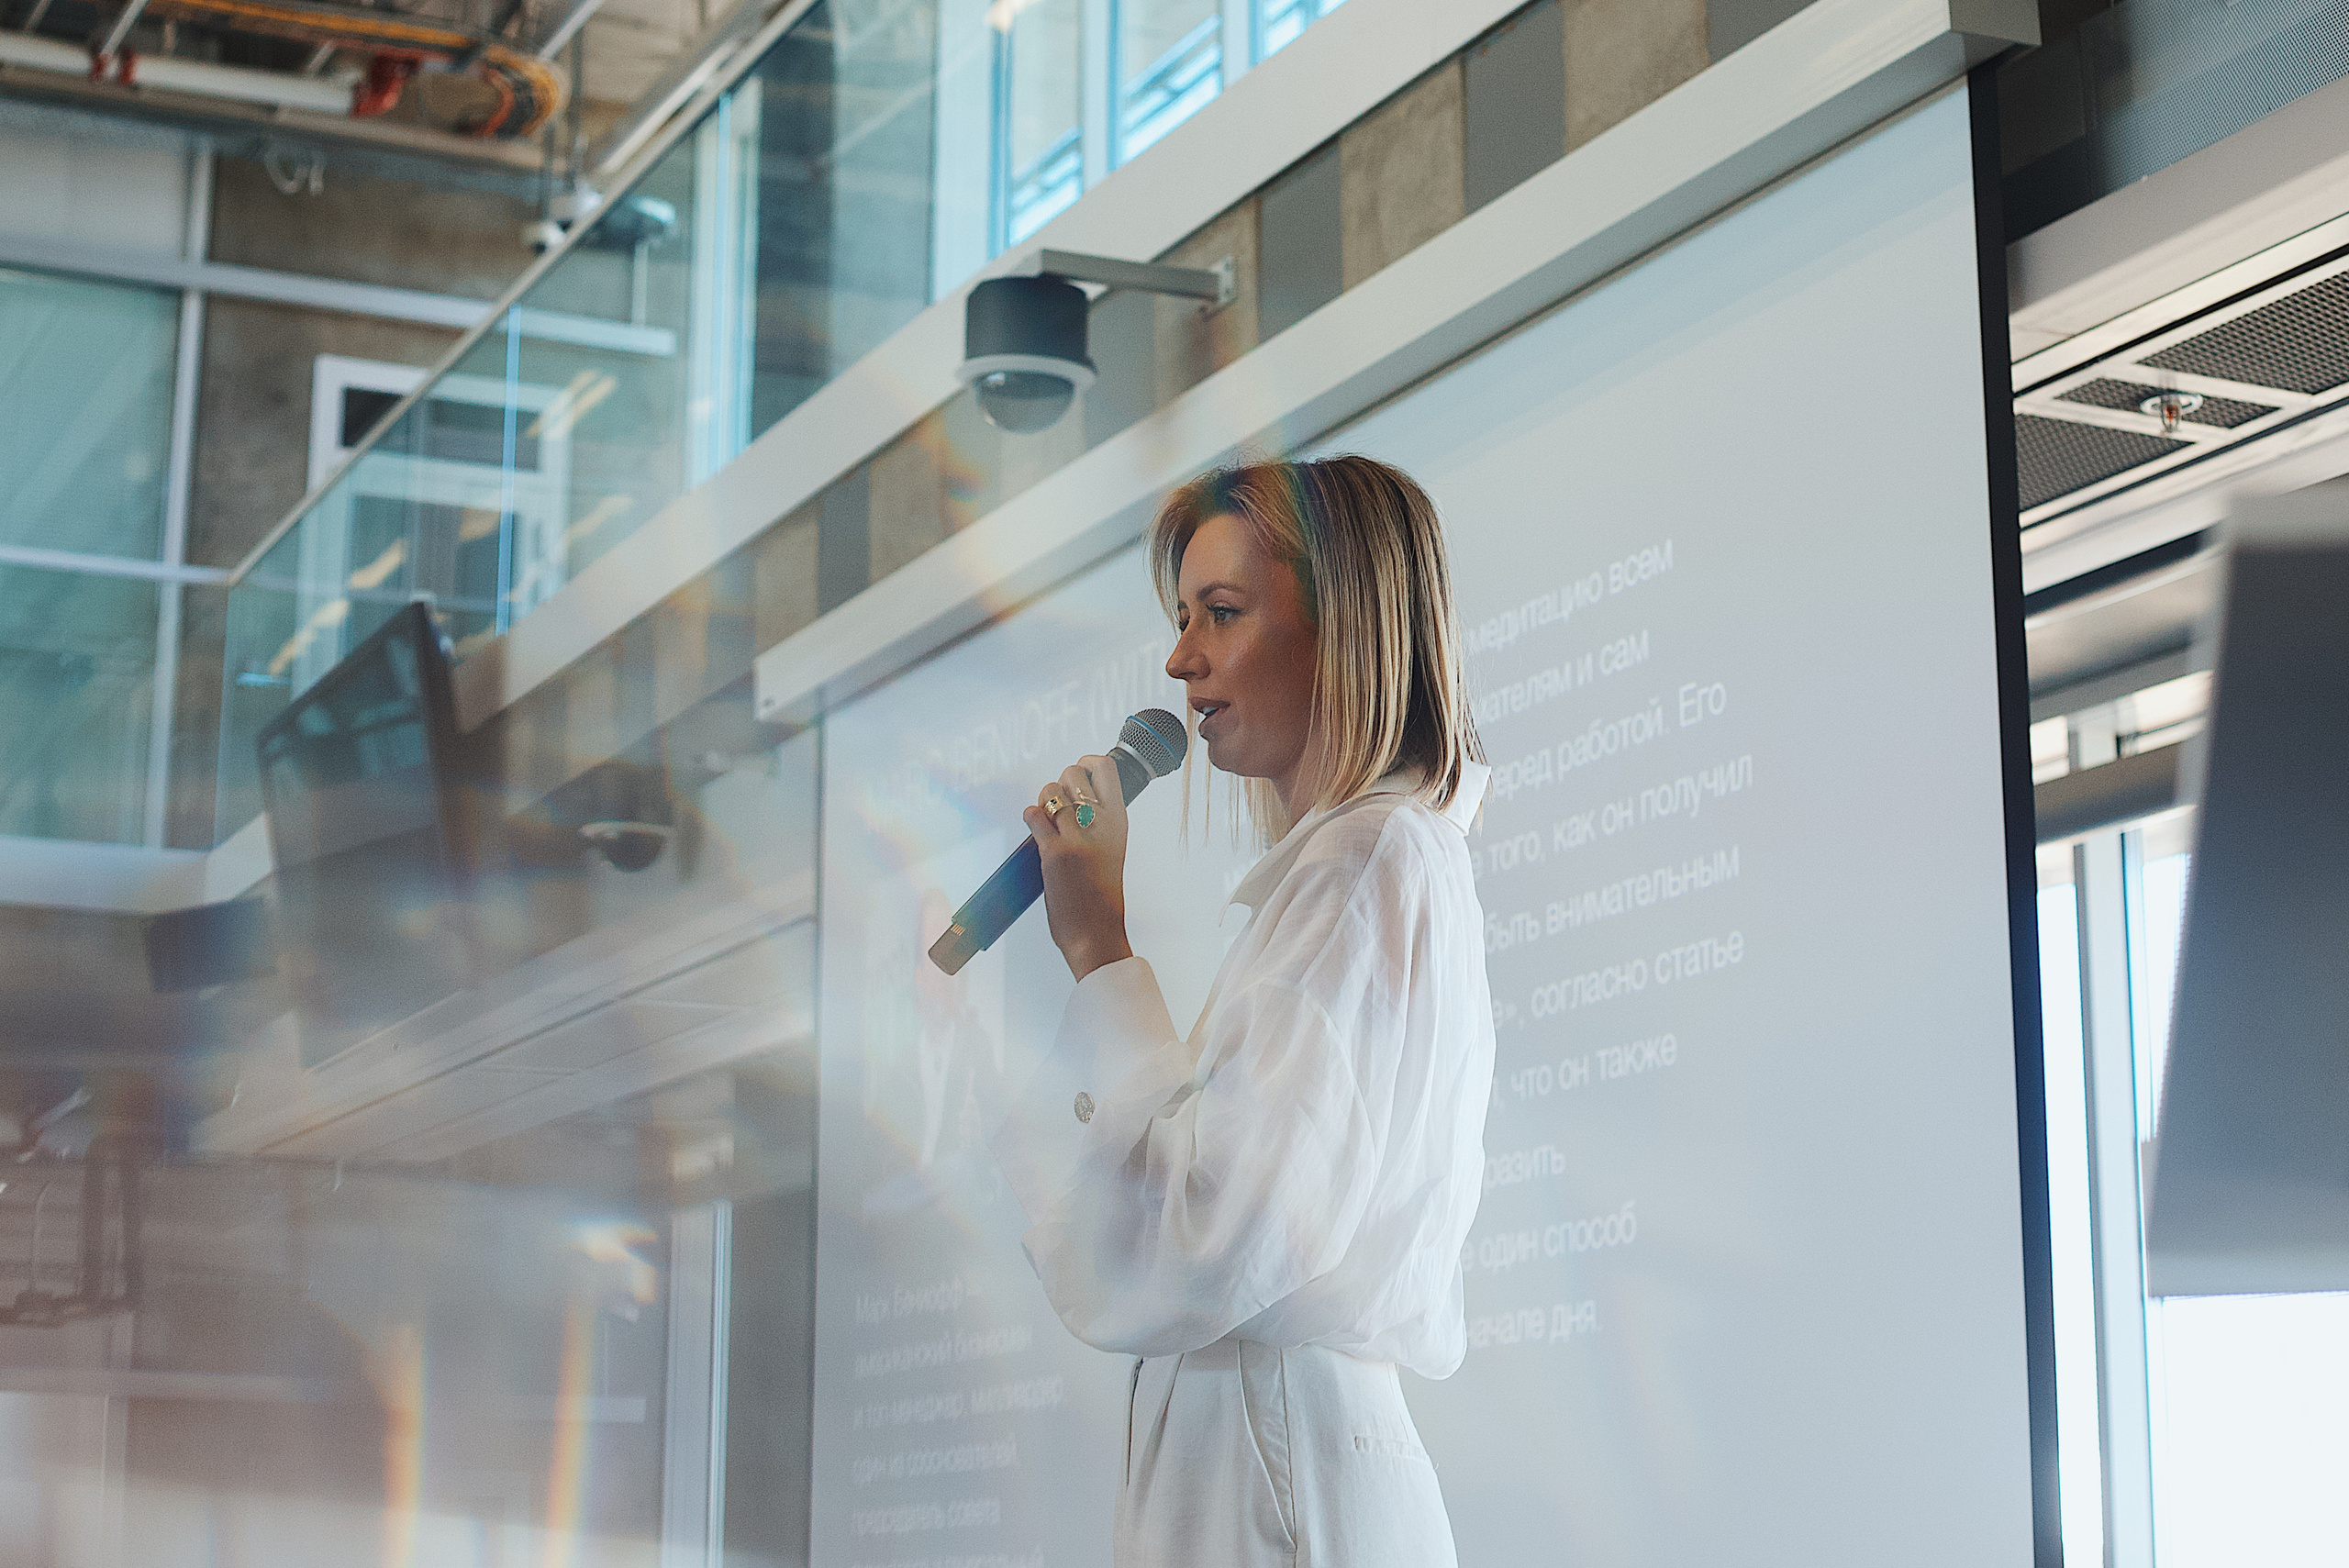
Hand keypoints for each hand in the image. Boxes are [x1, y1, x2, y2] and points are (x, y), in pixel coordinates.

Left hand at [1024, 755, 1131, 981]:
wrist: (1096, 933)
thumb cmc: (1102, 896)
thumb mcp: (1112, 849)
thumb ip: (1100, 822)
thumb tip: (1076, 799)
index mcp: (1120, 821)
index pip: (1106, 767)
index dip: (1086, 763)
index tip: (1080, 776)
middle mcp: (1101, 823)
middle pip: (1072, 773)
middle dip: (1059, 785)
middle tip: (1059, 807)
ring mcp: (1078, 836)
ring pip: (1049, 792)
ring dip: (1042, 802)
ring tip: (1046, 821)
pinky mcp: (1054, 851)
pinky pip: (1033, 815)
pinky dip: (1029, 817)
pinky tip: (1034, 828)